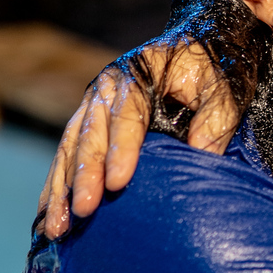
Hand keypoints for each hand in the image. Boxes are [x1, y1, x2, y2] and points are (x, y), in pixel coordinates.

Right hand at [38, 42, 236, 238]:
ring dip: (60, 188)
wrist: (199, 45)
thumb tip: (201, 157)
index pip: (126, 116)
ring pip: (69, 148)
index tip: (117, 183)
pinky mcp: (89, 122)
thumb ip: (213, 120)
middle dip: (84, 176)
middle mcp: (107, 88)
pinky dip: (56, 186)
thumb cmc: (212, 69)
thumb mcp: (222, 88)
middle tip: (83, 211)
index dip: (120, 149)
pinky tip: (49, 215)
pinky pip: (66, 155)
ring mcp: (93, 105)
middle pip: (91, 134)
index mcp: (137, 74)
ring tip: (56, 227)